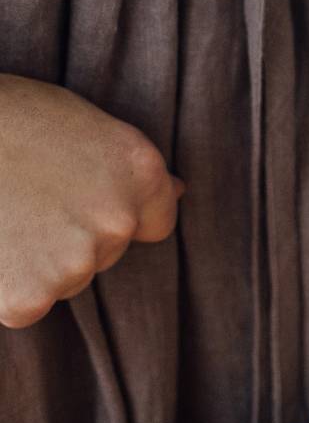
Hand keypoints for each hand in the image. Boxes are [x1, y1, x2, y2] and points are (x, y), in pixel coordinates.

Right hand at [0, 75, 182, 327]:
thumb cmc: (4, 118)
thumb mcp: (80, 124)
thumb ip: (128, 170)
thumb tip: (178, 192)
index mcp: (139, 171)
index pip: (157, 220)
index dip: (114, 212)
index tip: (77, 200)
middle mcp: (119, 221)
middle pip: (106, 251)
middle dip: (71, 234)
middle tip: (22, 197)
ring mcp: (76, 263)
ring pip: (65, 277)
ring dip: (35, 260)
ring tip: (0, 214)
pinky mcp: (29, 298)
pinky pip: (25, 304)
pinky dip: (4, 286)